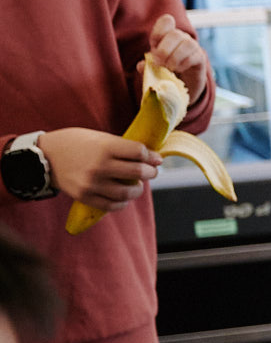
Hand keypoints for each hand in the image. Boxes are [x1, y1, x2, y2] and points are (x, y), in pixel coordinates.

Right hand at [39, 127, 158, 211]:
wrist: (43, 156)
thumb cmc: (75, 143)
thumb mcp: (99, 137)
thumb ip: (121, 147)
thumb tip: (148, 157)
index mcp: (105, 147)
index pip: (139, 152)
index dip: (152, 156)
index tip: (156, 158)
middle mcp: (100, 166)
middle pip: (138, 172)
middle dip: (151, 172)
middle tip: (151, 171)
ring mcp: (92, 183)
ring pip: (127, 192)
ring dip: (138, 189)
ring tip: (137, 185)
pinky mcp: (84, 196)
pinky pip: (111, 205)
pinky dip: (122, 203)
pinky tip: (124, 197)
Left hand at [147, 14, 209, 103]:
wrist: (182, 81)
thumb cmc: (165, 69)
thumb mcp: (153, 66)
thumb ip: (146, 65)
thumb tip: (141, 65)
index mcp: (166, 35)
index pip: (166, 22)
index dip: (159, 30)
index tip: (154, 44)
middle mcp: (181, 37)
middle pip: (175, 34)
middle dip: (164, 50)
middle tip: (159, 63)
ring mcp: (192, 46)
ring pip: (187, 43)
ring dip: (175, 58)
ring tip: (169, 68)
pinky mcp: (200, 57)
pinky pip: (193, 57)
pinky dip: (183, 64)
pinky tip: (178, 69)